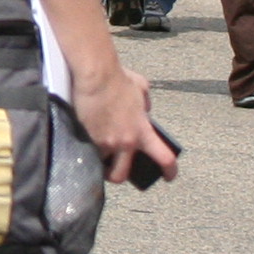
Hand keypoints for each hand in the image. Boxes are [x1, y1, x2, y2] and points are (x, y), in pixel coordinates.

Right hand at [70, 56, 174, 188]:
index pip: (164, 158)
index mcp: (143, 131)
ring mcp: (106, 142)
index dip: (169, 171)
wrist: (95, 76)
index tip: (168, 176)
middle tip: (113, 169)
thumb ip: (145, 104)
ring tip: (94, 148)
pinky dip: (87, 145)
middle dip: (117, 175)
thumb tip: (144, 110)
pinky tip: (84, 135)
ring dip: (99, 158)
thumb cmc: (117, 79)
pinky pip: (88, 149)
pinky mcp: (88, 137)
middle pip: (122, 174)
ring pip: (102, 162)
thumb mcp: (141, 89)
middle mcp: (126, 141)